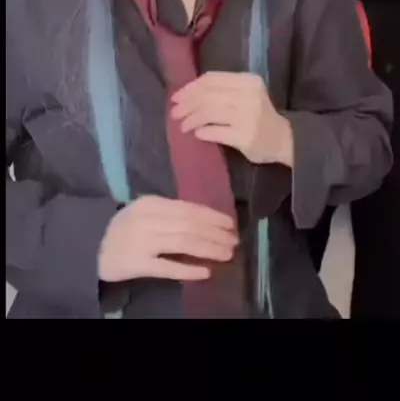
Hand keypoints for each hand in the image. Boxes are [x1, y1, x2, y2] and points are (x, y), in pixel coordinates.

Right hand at [98, 195, 237, 282]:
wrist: (89, 245)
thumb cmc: (124, 227)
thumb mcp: (146, 211)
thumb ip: (171, 212)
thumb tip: (206, 219)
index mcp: (152, 203)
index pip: (188, 208)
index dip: (212, 216)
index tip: (230, 223)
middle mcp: (148, 220)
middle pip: (189, 225)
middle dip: (215, 233)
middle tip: (234, 241)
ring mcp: (142, 242)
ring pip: (183, 243)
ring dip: (208, 248)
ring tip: (226, 254)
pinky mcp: (137, 264)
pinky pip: (167, 267)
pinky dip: (187, 269)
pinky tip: (205, 271)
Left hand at [171, 72, 293, 166]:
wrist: (284, 138)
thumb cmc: (259, 113)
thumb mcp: (246, 93)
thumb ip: (222, 90)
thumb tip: (186, 95)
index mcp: (248, 80)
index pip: (212, 79)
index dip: (191, 87)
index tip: (178, 96)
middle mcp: (248, 95)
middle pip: (209, 95)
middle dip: (188, 104)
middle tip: (175, 112)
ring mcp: (247, 116)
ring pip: (210, 113)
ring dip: (192, 119)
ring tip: (183, 125)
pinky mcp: (245, 136)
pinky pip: (217, 132)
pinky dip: (203, 132)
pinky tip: (197, 134)